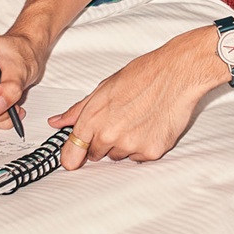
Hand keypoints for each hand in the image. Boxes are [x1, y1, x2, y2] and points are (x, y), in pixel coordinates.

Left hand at [51, 29, 231, 167]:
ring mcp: (130, 146)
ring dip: (124, 145)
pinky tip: (150, 126)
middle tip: (118, 121)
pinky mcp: (151, 152)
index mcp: (93, 119)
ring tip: (137, 120)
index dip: (73, 154)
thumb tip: (57, 122)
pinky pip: (140, 158)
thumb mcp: (103, 89)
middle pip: (97, 155)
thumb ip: (78, 110)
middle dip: (103, 142)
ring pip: (119, 156)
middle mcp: (109, 136)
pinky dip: (143, 146)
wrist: (176, 75)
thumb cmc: (142, 76)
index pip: (72, 152)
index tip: (75, 156)